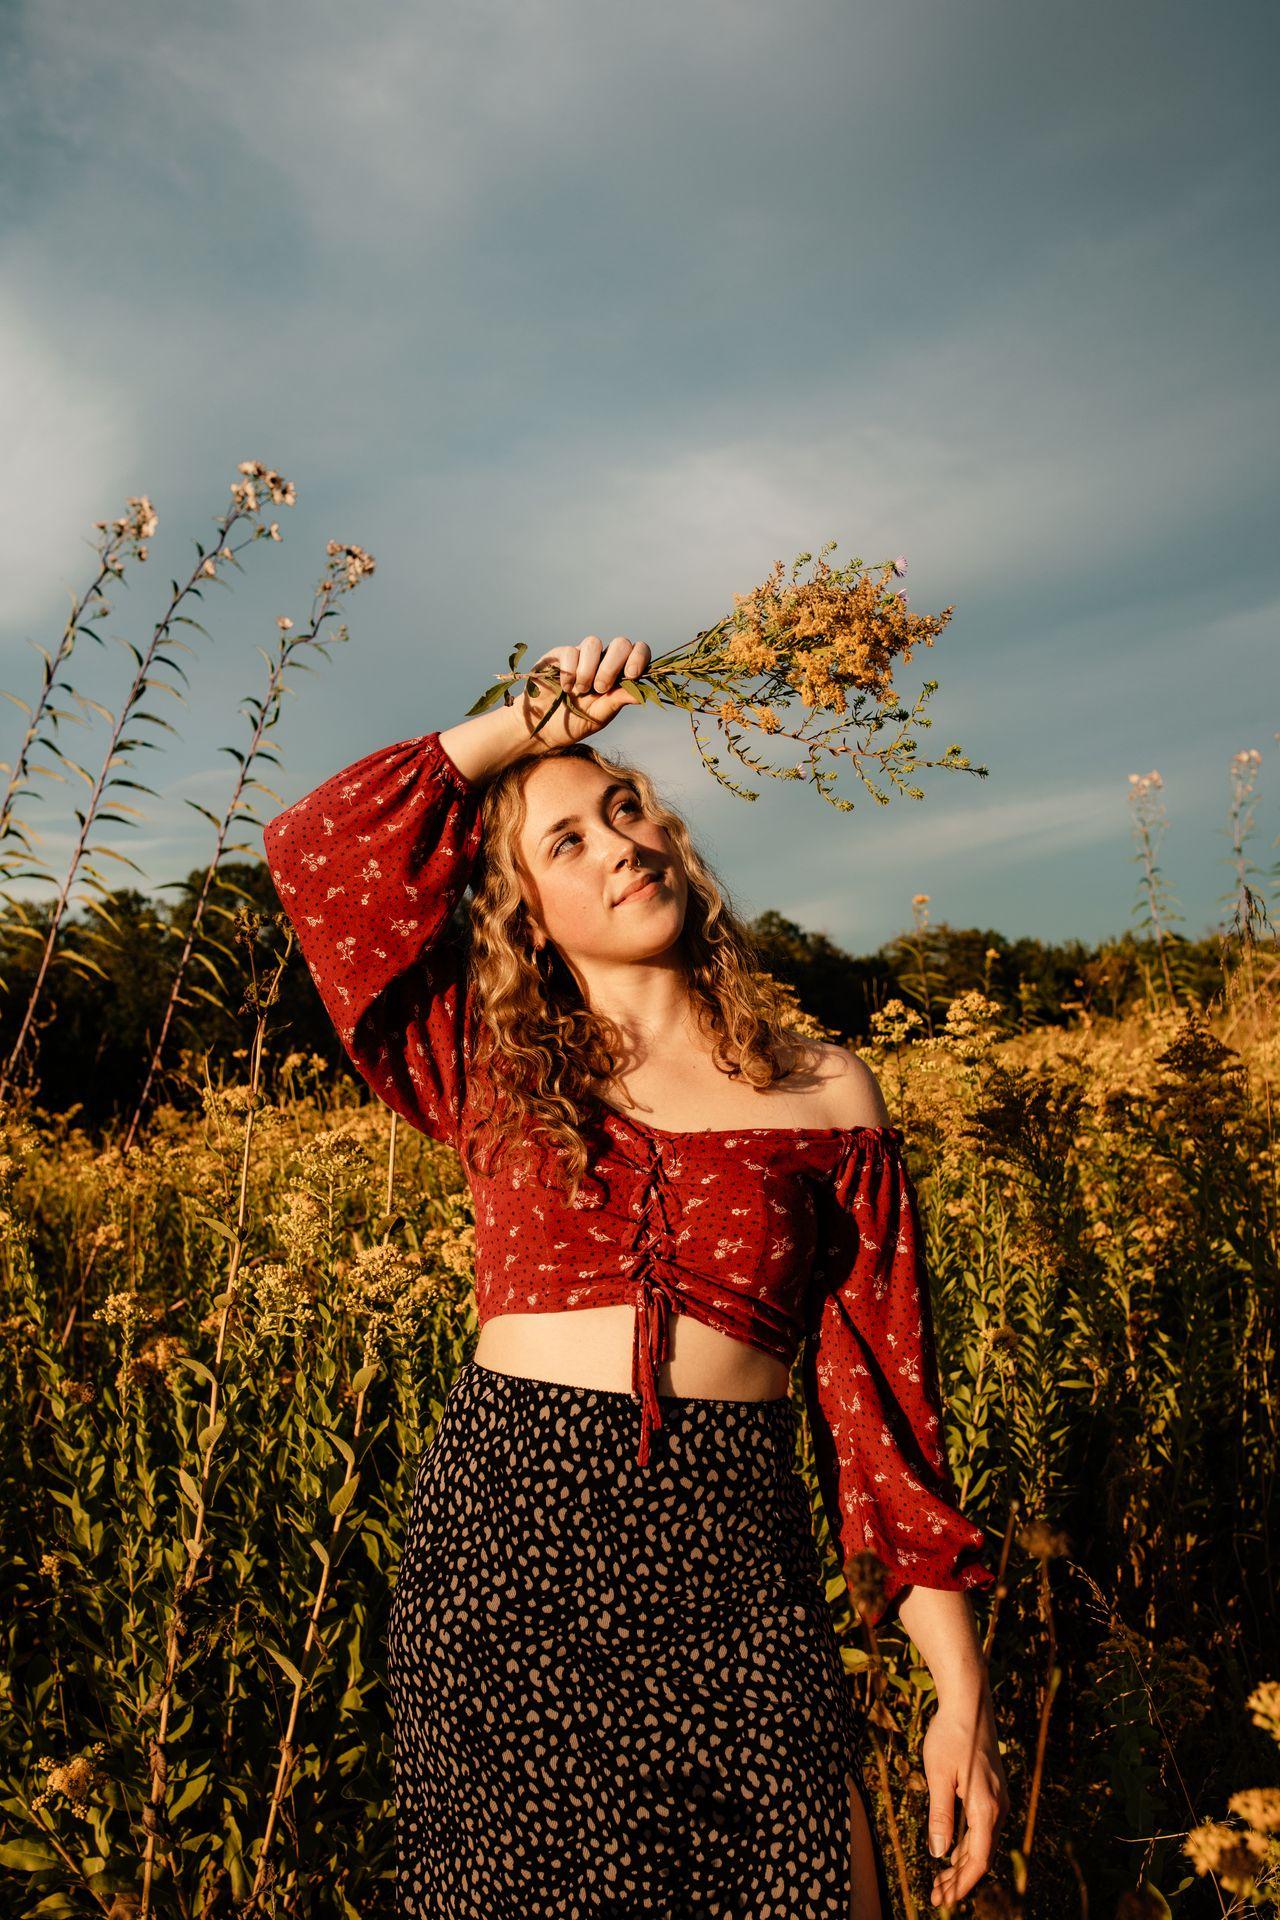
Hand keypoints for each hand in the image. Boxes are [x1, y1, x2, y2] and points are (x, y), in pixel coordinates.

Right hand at [520, 636, 650, 746]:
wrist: (545, 728)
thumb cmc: (577, 721)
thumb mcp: (601, 715)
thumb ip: (618, 700)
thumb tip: (643, 694)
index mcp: (619, 672)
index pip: (638, 651)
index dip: (639, 657)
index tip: (631, 675)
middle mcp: (603, 659)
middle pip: (619, 643)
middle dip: (611, 666)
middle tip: (600, 688)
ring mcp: (581, 655)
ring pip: (593, 642)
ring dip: (588, 669)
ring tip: (581, 691)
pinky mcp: (559, 655)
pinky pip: (570, 651)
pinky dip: (569, 671)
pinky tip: (566, 688)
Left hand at [921, 1694, 1009, 1907]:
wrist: (970, 1702)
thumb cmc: (951, 1735)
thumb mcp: (938, 1775)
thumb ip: (940, 1815)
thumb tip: (938, 1854)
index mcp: (986, 1808)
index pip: (977, 1860)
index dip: (960, 1885)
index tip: (942, 1901)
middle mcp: (999, 1808)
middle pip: (981, 1856)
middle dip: (959, 1879)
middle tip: (935, 1895)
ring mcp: (999, 1799)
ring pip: (982, 1843)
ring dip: (962, 1862)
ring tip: (940, 1880)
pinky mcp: (994, 1791)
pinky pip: (983, 1828)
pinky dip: (967, 1844)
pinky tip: (951, 1851)